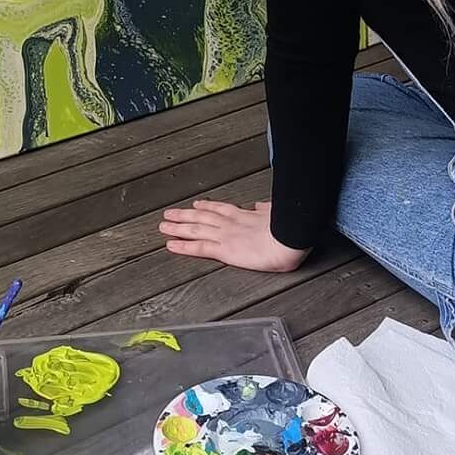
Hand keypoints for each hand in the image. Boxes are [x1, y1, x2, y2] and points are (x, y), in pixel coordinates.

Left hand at [159, 199, 308, 271]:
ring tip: (163, 226)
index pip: (220, 209)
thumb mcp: (276, 213)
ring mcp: (225, 236)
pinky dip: (184, 246)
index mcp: (245, 215)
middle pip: (202, 217)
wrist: (290, 239)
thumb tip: (261, 206)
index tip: (197, 205)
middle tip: (169, 214)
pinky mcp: (224, 250)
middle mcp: (231, 223)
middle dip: (184, 216)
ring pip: (196, 230)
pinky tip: (171, 245)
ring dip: (178, 227)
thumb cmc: (288, 228)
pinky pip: (199, 248)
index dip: (206, 207)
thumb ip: (266, 210)